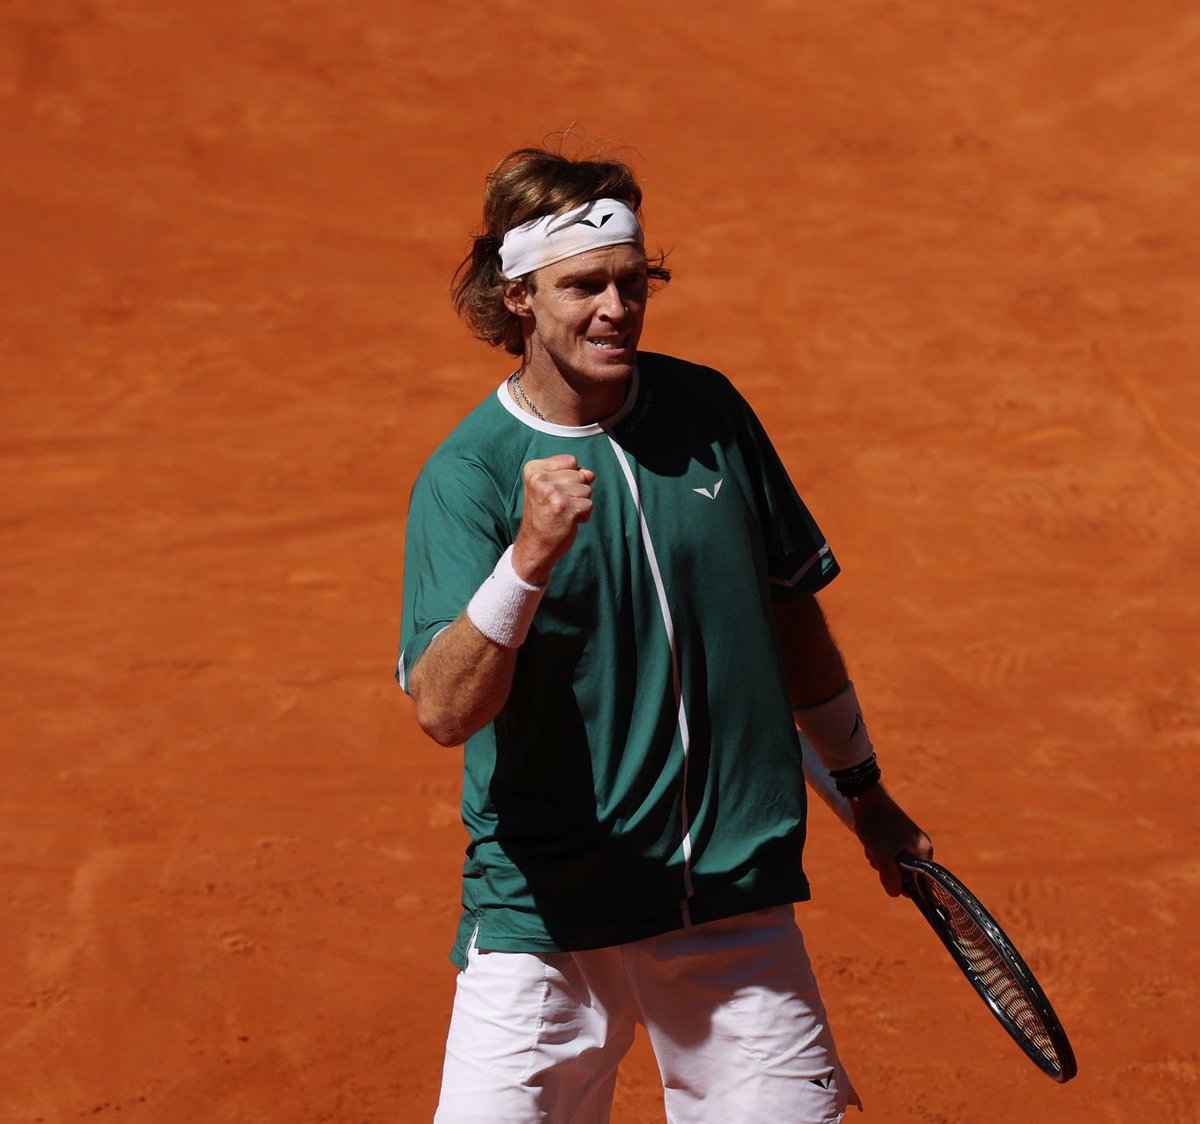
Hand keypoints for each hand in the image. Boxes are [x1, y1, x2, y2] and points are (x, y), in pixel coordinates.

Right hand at [511, 454, 594, 584]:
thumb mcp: (551, 487)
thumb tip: (590, 474)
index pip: (571, 460)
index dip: (569, 477)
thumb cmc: (544, 515)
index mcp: (533, 469)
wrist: (535, 544)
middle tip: (558, 506)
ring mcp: (552, 493)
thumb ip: (571, 474)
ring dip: (579, 503)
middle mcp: (540, 479)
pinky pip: (589, 504)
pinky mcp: (564, 507)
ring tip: (562, 513)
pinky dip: (583, 515)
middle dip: (576, 491)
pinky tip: (568, 521)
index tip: (554, 492)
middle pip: (580, 475)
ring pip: (587, 489)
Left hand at [849, 785, 932, 896]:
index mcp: (925, 852)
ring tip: (871, 848)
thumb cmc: (876, 827)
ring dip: (880, 859)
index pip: (917, 882)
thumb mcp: (882, 857)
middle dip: (886, 869)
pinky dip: (879, 850)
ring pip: (894, 861)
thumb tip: (895, 894)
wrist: (867, 797)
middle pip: (904, 872)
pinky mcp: (899, 832)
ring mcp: (911, 838)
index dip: (900, 883)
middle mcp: (922, 846)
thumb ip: (890, 878)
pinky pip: (890, 850)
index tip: (886, 874)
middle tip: (875, 858)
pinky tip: (870, 842)